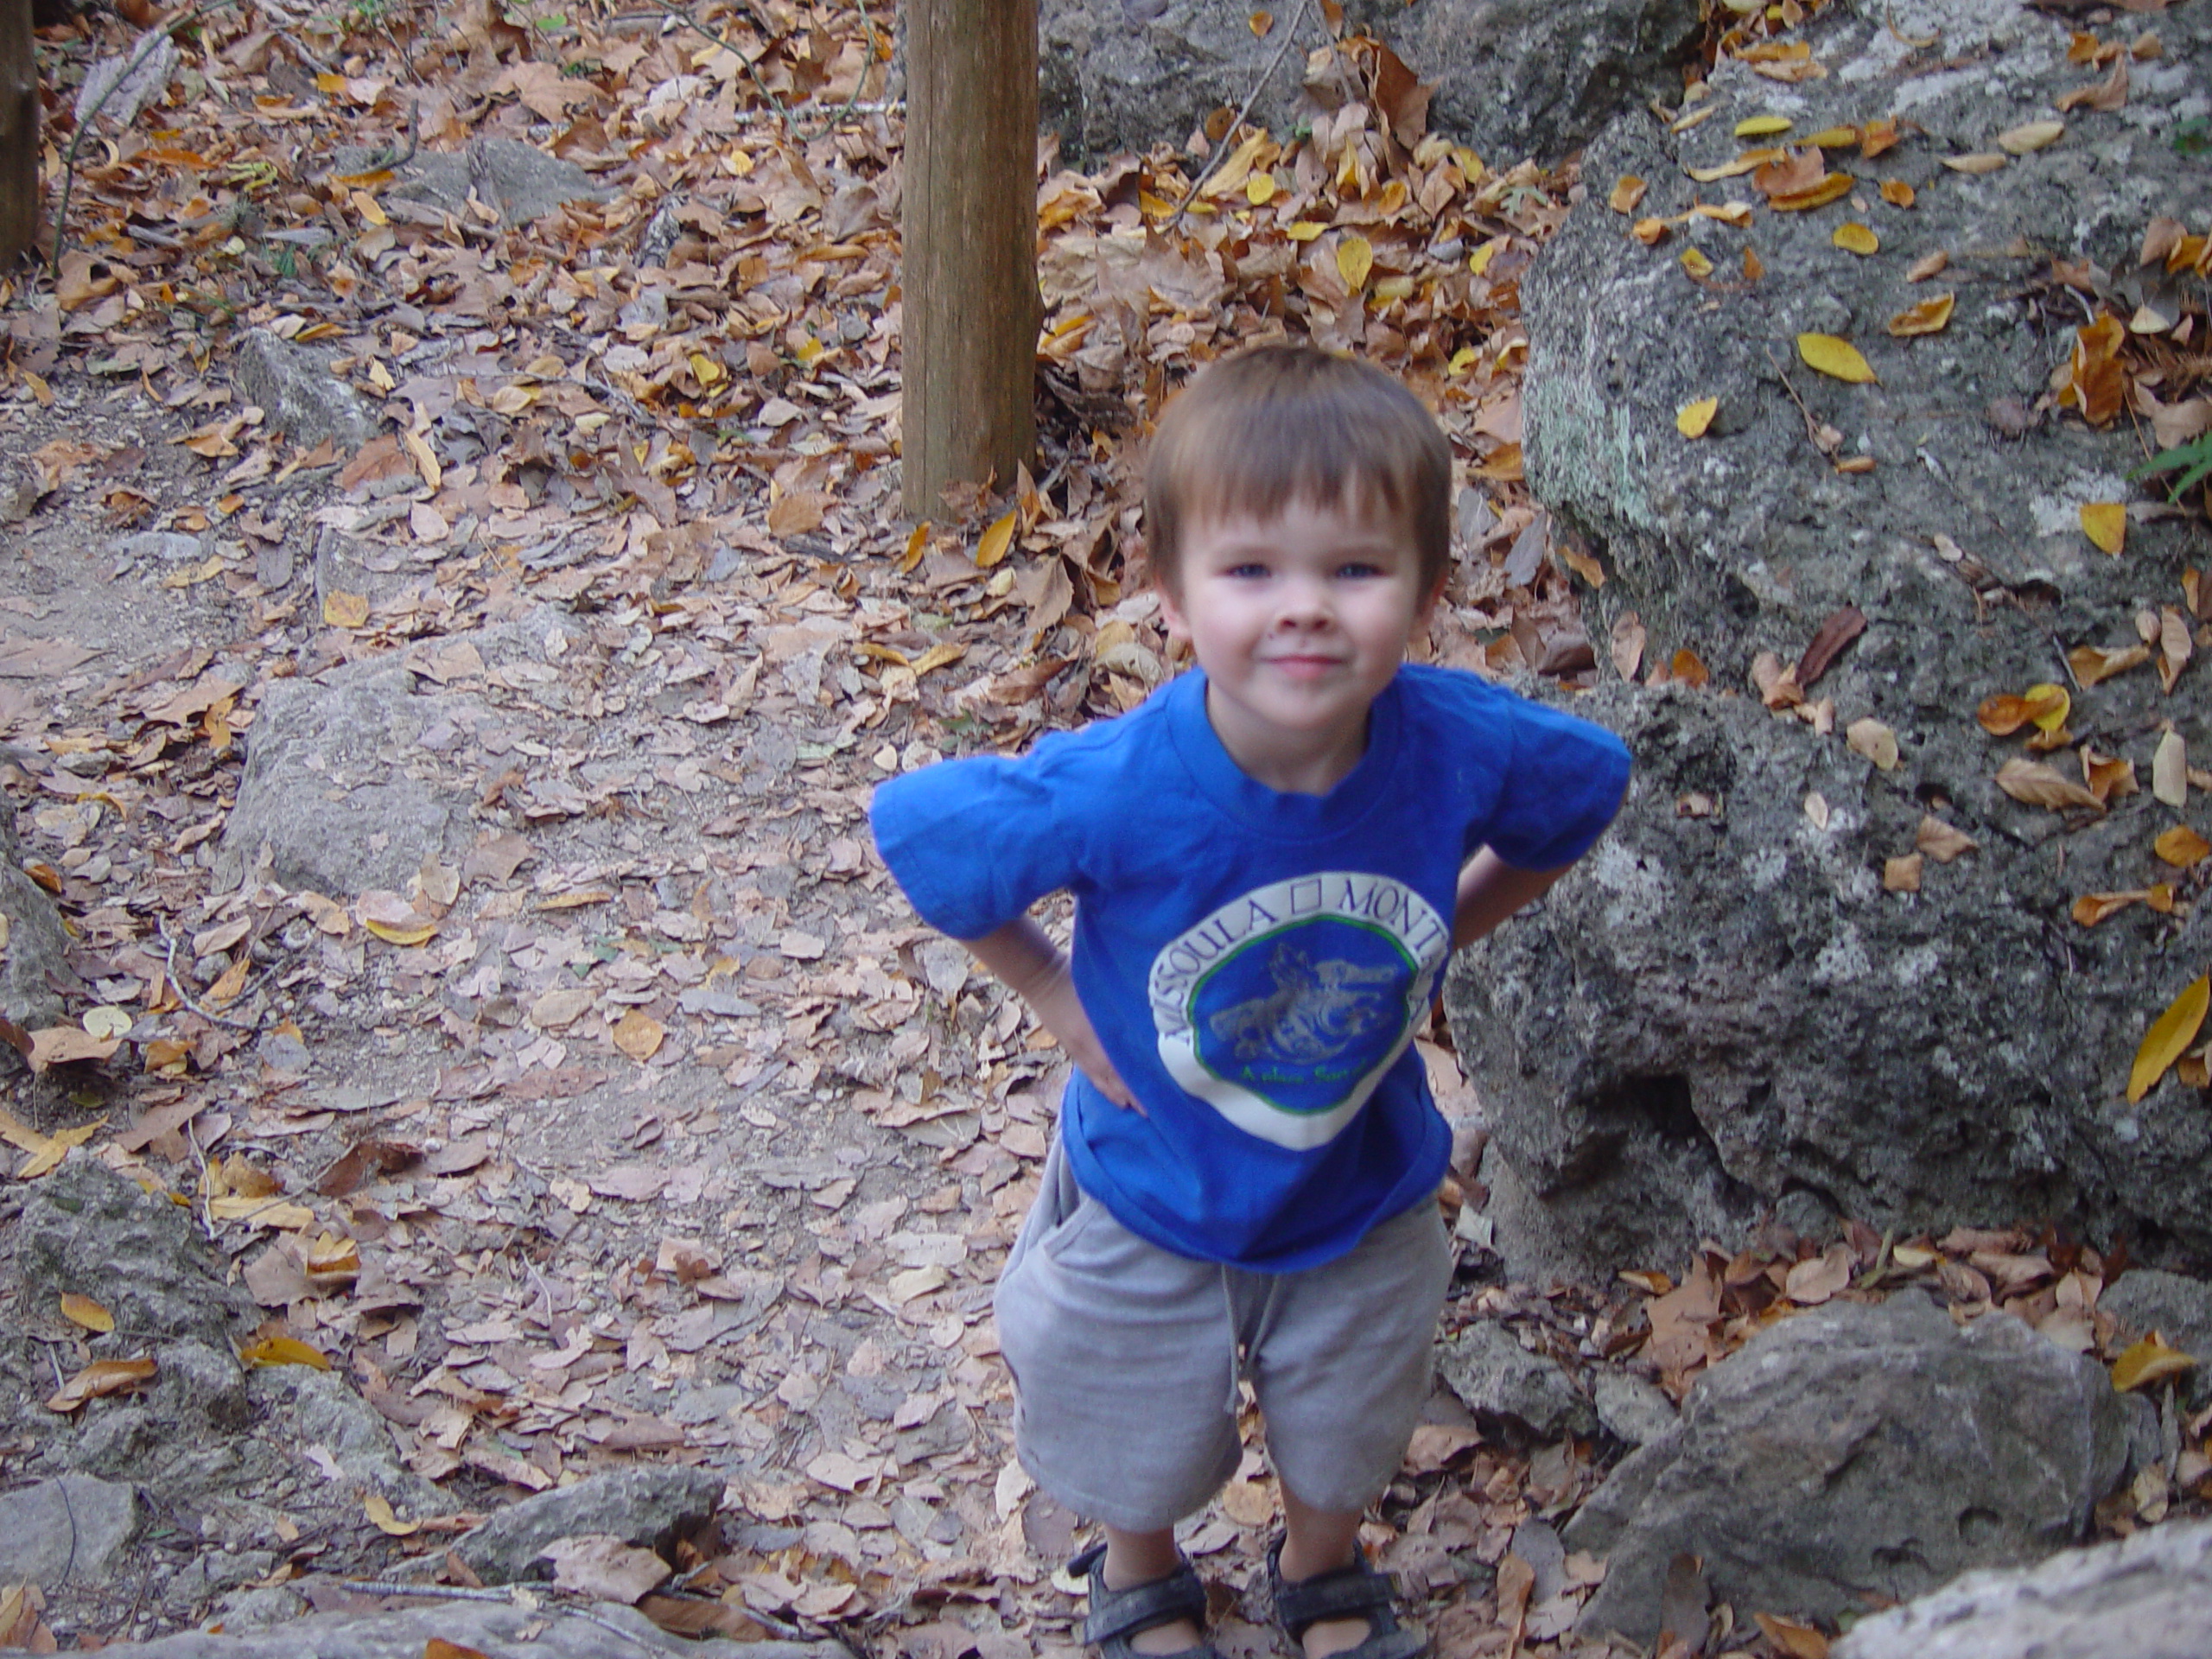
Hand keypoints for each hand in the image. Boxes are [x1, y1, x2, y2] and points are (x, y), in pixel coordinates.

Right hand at [960, 919, 1142, 1112]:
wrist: (1041, 975)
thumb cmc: (1075, 975)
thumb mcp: (1103, 990)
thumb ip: (1122, 1009)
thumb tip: (1147, 1025)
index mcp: (1095, 1037)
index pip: (1120, 1069)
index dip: (1136, 1087)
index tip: (1154, 1099)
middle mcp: (1086, 1048)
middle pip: (1111, 1079)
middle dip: (1129, 1096)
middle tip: (1149, 1112)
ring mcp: (1076, 1049)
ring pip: (1098, 1078)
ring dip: (1114, 1093)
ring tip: (1128, 1106)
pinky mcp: (1069, 1046)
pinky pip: (1087, 1071)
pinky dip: (1099, 1083)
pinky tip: (1107, 1088)